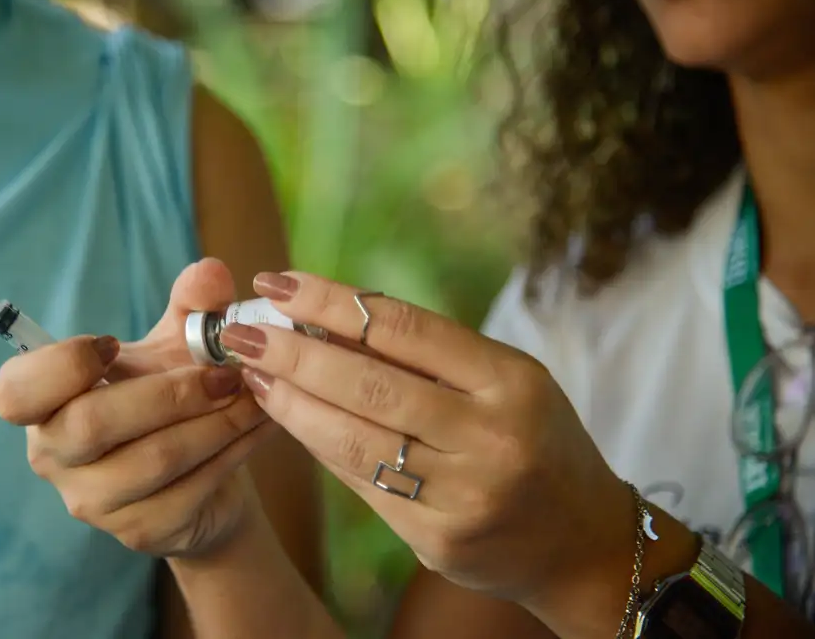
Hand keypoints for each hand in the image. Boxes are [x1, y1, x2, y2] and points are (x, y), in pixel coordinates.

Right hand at [0, 259, 278, 556]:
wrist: (205, 476)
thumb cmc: (171, 399)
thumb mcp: (178, 346)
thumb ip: (192, 305)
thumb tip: (213, 273)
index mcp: (42, 403)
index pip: (15, 392)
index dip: (59, 367)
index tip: (111, 345)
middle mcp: (53, 456)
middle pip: (91, 424)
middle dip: (170, 392)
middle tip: (227, 373)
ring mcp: (92, 501)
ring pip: (153, 460)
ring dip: (215, 423)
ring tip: (256, 395)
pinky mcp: (139, 532)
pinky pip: (188, 490)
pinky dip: (232, 453)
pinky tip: (259, 428)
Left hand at [223, 271, 634, 603]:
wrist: (583, 544)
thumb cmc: (536, 442)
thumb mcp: (505, 384)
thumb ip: (427, 357)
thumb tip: (327, 319)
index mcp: (512, 382)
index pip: (405, 328)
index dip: (332, 302)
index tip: (280, 283)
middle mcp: (492, 438)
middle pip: (370, 384)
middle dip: (295, 352)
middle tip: (243, 330)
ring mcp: (465, 495)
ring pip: (355, 440)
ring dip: (292, 403)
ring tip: (254, 373)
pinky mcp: (438, 539)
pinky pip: (362, 484)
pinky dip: (321, 446)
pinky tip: (290, 419)